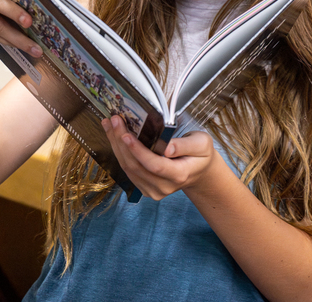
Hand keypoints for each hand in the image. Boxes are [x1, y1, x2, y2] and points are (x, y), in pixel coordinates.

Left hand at [102, 115, 216, 200]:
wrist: (199, 172)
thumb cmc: (200, 155)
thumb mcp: (202, 144)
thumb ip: (185, 145)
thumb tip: (167, 147)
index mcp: (179, 175)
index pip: (154, 165)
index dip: (138, 151)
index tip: (126, 135)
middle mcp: (164, 187)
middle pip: (136, 166)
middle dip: (121, 142)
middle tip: (114, 121)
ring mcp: (153, 190)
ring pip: (128, 169)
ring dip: (116, 146)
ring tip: (110, 125)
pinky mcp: (144, 188)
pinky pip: (128, 171)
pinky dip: (119, 152)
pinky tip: (115, 137)